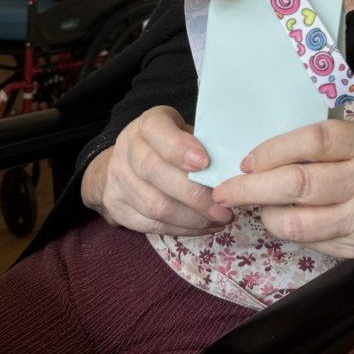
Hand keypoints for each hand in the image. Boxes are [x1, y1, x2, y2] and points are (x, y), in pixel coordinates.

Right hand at [80, 105, 233, 234]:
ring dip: (191, 217)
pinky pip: (151, 225)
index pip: (156, 131)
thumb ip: (202, 142)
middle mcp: (128, 149)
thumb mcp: (182, 131)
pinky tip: (205, 227)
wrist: (124, 163)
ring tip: (219, 219)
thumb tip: (235, 163)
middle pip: (155, 172)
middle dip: (193, 194)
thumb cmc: (167, 144)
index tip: (205, 163)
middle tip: (223, 207)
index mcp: (148, 125)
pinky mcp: (119, 208)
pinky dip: (182, 229)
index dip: (179, 148)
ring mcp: (119, 180)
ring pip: (154, 204)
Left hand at [212, 119, 353, 263]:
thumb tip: (271, 153)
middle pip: (298, 183)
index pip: (314, 141)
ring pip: (299, 222)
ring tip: (253, 208)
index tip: (248, 158)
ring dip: (266, 216)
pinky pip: (313, 242)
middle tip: (225, 190)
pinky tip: (281, 221)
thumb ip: (332, 147)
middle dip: (252, 188)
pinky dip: (290, 232)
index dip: (274, 149)